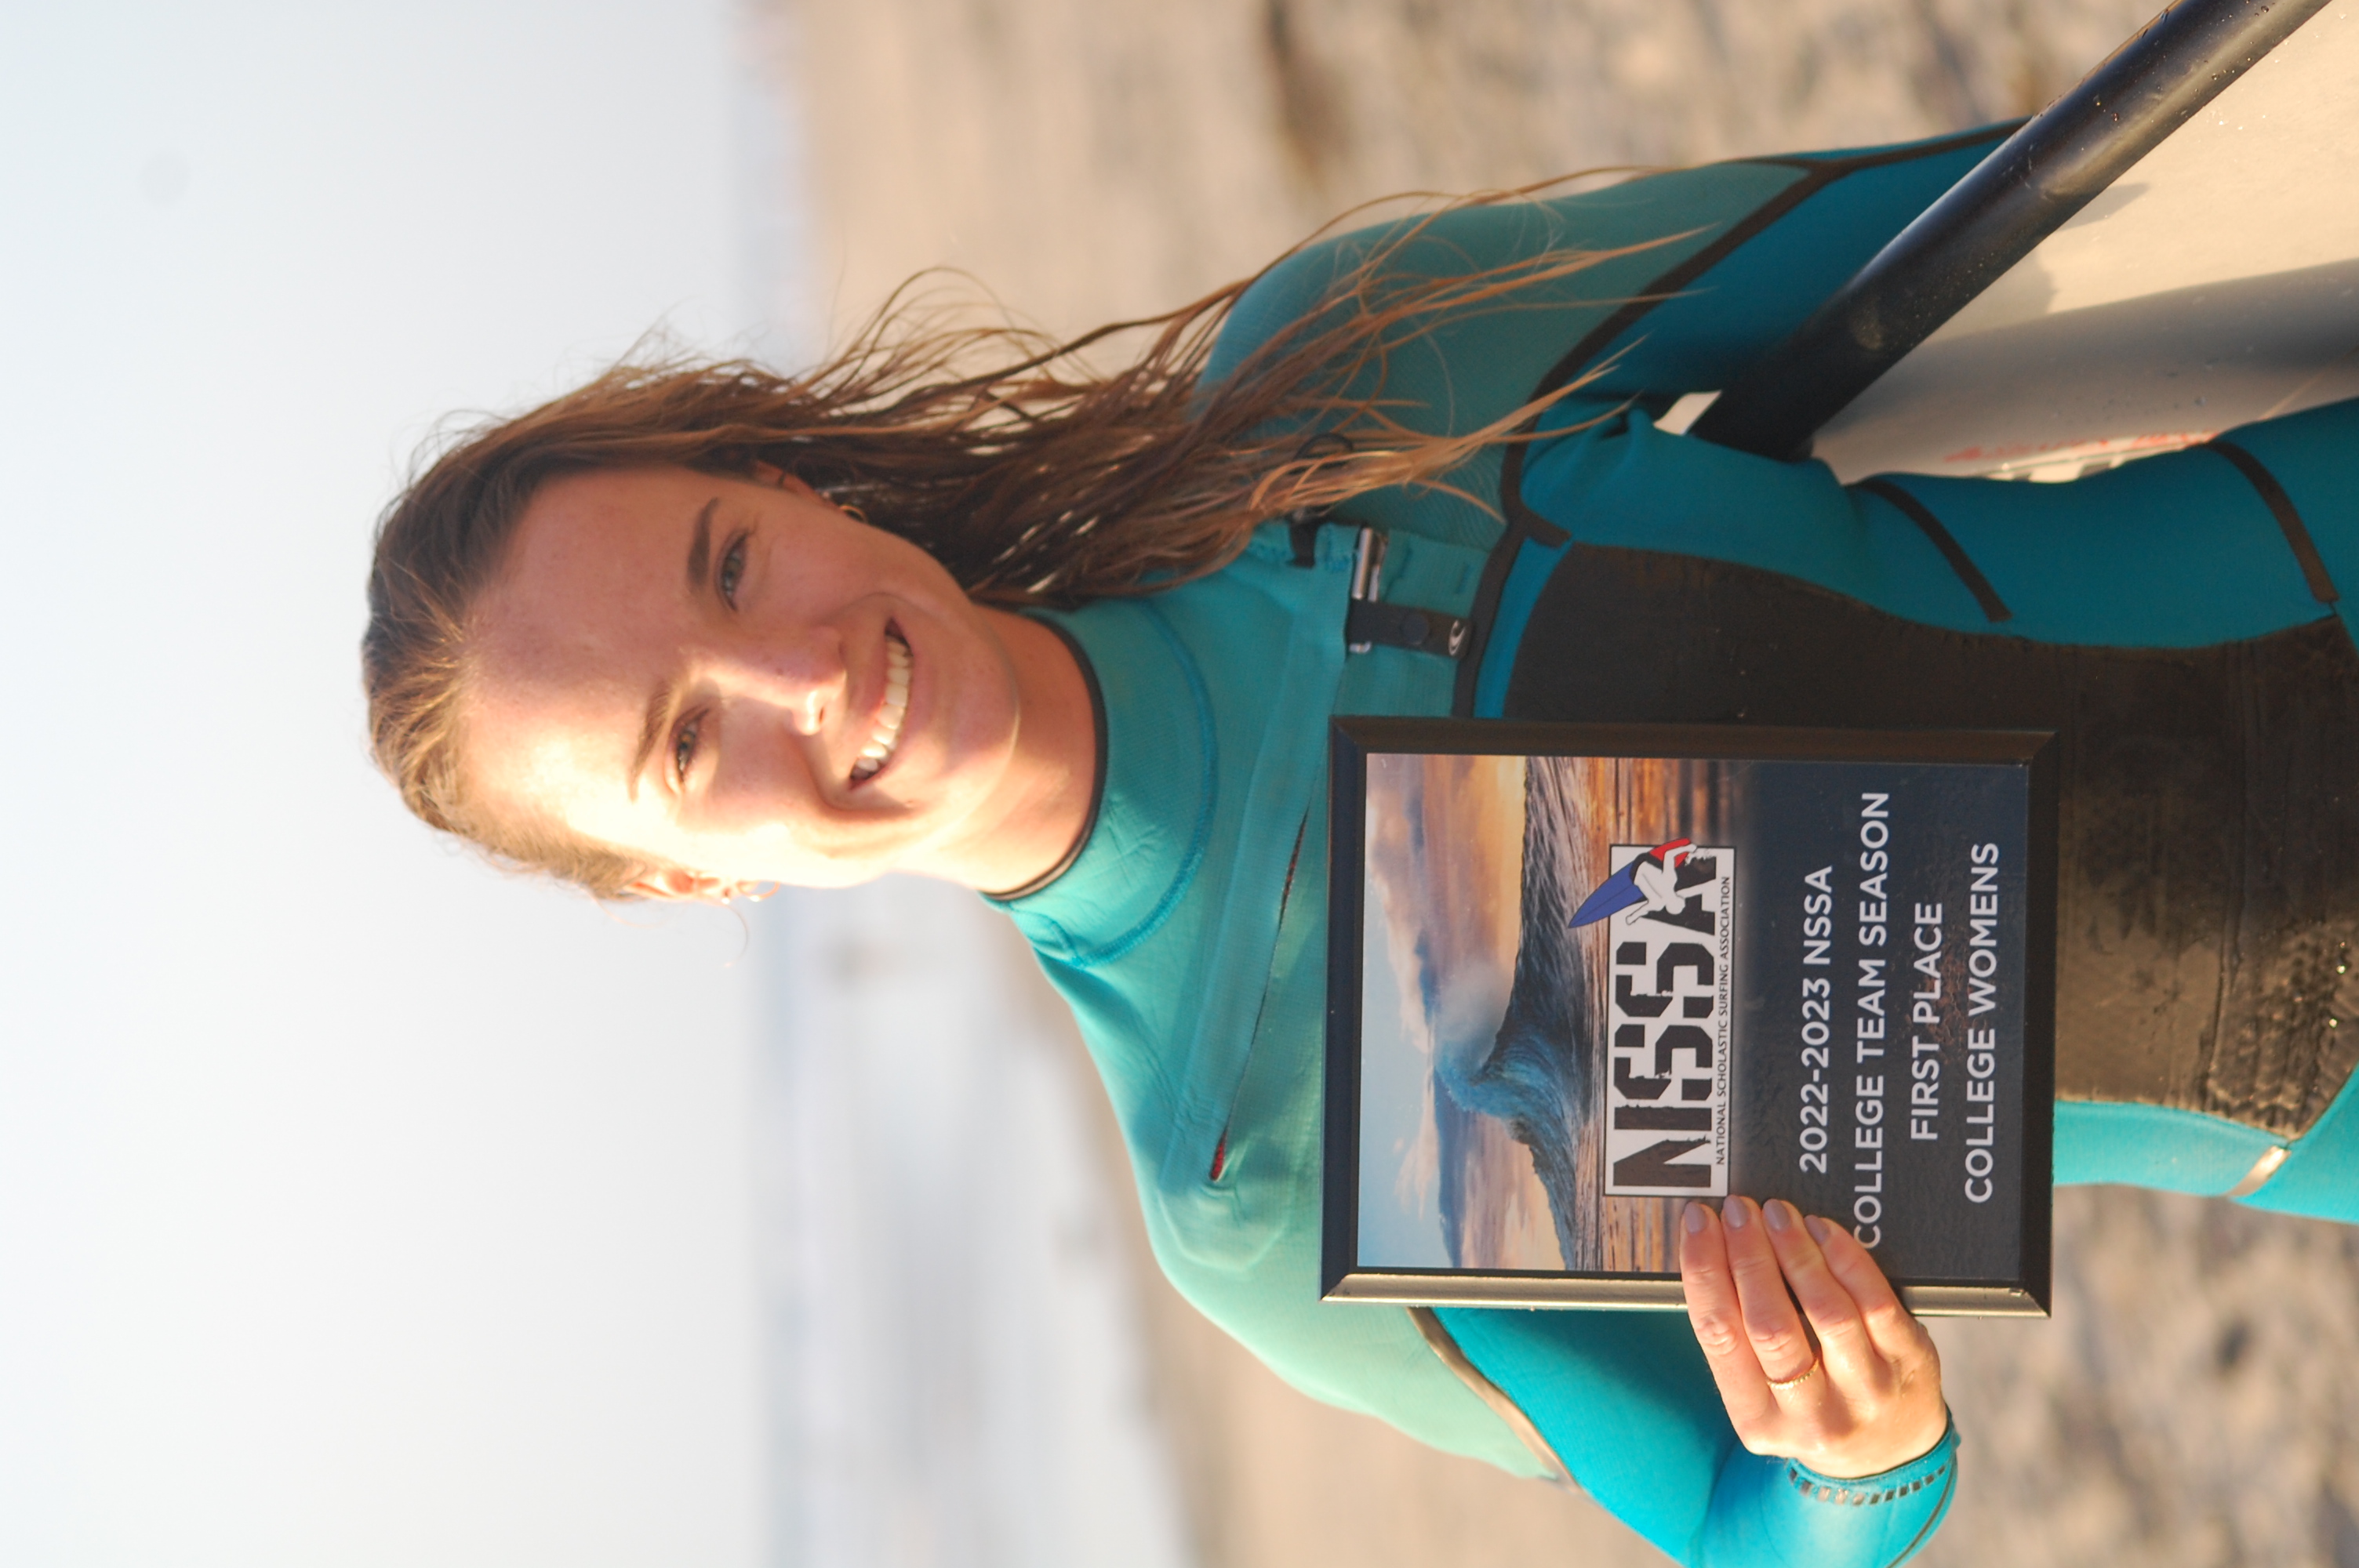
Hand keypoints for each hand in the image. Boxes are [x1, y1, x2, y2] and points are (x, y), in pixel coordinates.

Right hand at [1679, 1196, 1947, 1478]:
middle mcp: (1812, 1415)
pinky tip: (1822, 1232)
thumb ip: (1738, 1337)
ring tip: (1776, 1213)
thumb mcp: (1761, 1397)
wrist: (1888, 1454)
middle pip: (1770, 1324)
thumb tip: (1714, 1248)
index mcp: (1757, 1421)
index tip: (1699, 1223)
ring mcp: (1866, 1393)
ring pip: (1826, 1310)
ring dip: (1794, 1250)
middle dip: (1748, 1255)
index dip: (1704, 1268)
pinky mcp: (1908, 1365)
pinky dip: (1844, 1257)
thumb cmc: (1811, 1408)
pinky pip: (1875, 1302)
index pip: (1718, 1335)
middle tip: (1738, 1210)